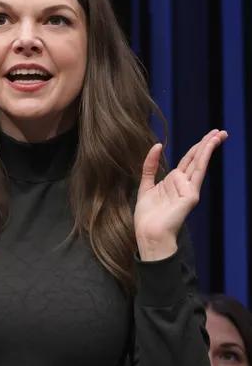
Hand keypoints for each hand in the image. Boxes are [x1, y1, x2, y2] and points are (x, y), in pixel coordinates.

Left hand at [134, 129, 227, 259]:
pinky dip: (202, 157)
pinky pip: (196, 172)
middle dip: (208, 144)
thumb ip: (150, 166)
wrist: (149, 234)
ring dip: (209, 147)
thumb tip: (157, 146)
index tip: (207, 136)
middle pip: (197, 160)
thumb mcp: (145, 186)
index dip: (197, 148)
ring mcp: (189, 190)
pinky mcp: (191, 196)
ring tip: (219, 133)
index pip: (188, 161)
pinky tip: (207, 146)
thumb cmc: (147, 217)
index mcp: (173, 183)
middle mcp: (183, 185)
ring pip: (199, 163)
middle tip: (220, 131)